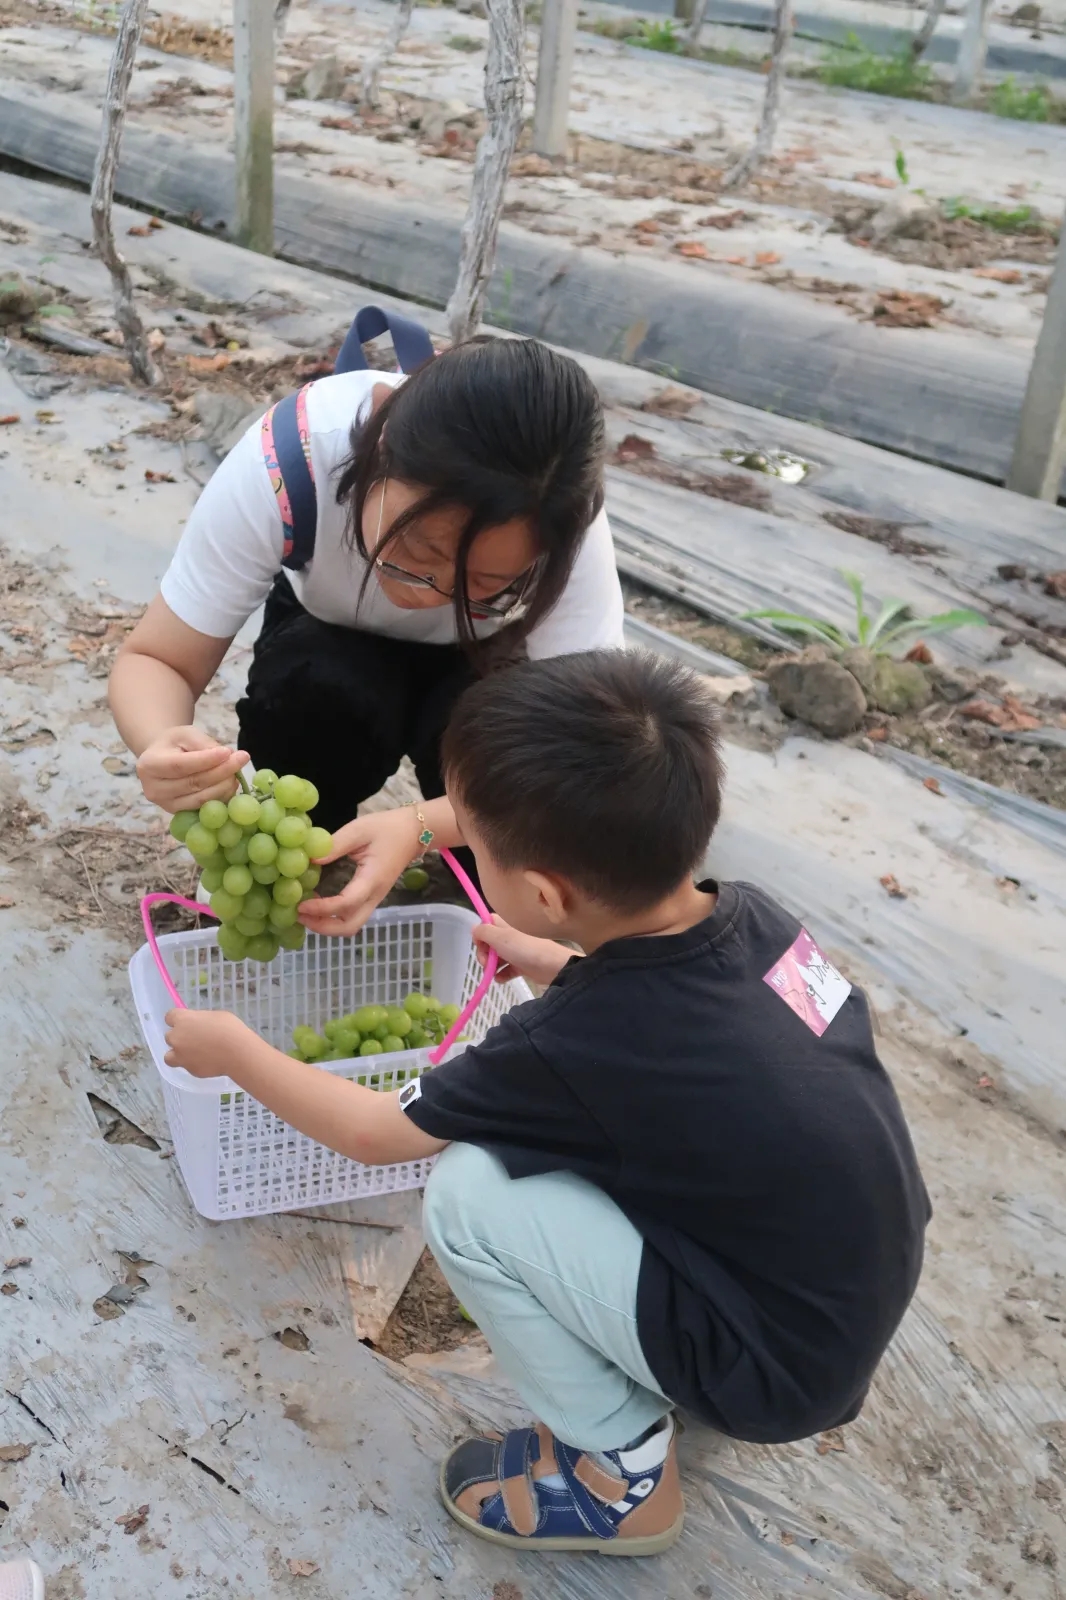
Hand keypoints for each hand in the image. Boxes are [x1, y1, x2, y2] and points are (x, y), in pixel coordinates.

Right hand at [137, 726, 248, 813]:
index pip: (181, 765)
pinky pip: (205, 808)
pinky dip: (222, 797)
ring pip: (202, 799)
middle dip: (222, 772)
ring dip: (225, 786)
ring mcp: (166, 805)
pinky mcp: (179, 813)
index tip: (228, 752)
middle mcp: (154, 789)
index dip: (206, 760)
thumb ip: (204, 743)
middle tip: (241, 759)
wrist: (162, 761)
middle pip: (193, 783)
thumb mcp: (185, 734)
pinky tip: (230, 784)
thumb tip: (228, 756)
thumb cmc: (174, 744)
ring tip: (237, 771)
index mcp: (149, 765)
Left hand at [164, 1008, 252, 1078]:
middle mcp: (176, 1037)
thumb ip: (200, 1020)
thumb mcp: (215, 1016)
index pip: (169, 1017)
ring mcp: (180, 1056)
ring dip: (178, 1054)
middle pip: (169, 1036)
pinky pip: (185, 1066)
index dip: (177, 1020)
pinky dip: (192, 1064)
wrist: (237, 1052)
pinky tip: (205, 1062)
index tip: (186, 1022)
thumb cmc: (229, 1028)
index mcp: (183, 1020)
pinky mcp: (189, 1069)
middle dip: (179, 1037)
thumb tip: (198, 1025)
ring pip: (169, 1056)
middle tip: (194, 1038)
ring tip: (193, 1054)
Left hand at [299, 807, 419, 937]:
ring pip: (351, 925)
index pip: (346, 903)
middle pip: (349, 927)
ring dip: (326, 925)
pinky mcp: (371, 898)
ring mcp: (374, 899)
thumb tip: (308, 860)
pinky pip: (351, 916)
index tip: (301, 904)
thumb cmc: (386, 828)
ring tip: (305, 912)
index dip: (322, 908)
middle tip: (299, 915)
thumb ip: (334, 845)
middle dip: (322, 927)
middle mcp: (375, 895)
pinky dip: (332, 918)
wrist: (413, 833)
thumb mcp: (358, 830)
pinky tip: (317, 904)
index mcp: (372, 879)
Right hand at [472, 915, 575, 986]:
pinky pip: (507, 969)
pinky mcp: (523, 964)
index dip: (480, 935)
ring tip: (491, 973)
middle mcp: (510, 935)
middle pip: (490, 942)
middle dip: (484, 954)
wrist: (551, 965)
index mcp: (505, 925)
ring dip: (491, 966)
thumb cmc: (523, 948)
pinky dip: (502, 974)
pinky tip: (500, 980)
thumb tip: (474, 929)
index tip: (480, 946)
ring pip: (498, 957)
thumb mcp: (499, 937)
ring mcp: (517, 950)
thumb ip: (483, 932)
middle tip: (485, 963)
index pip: (486, 924)